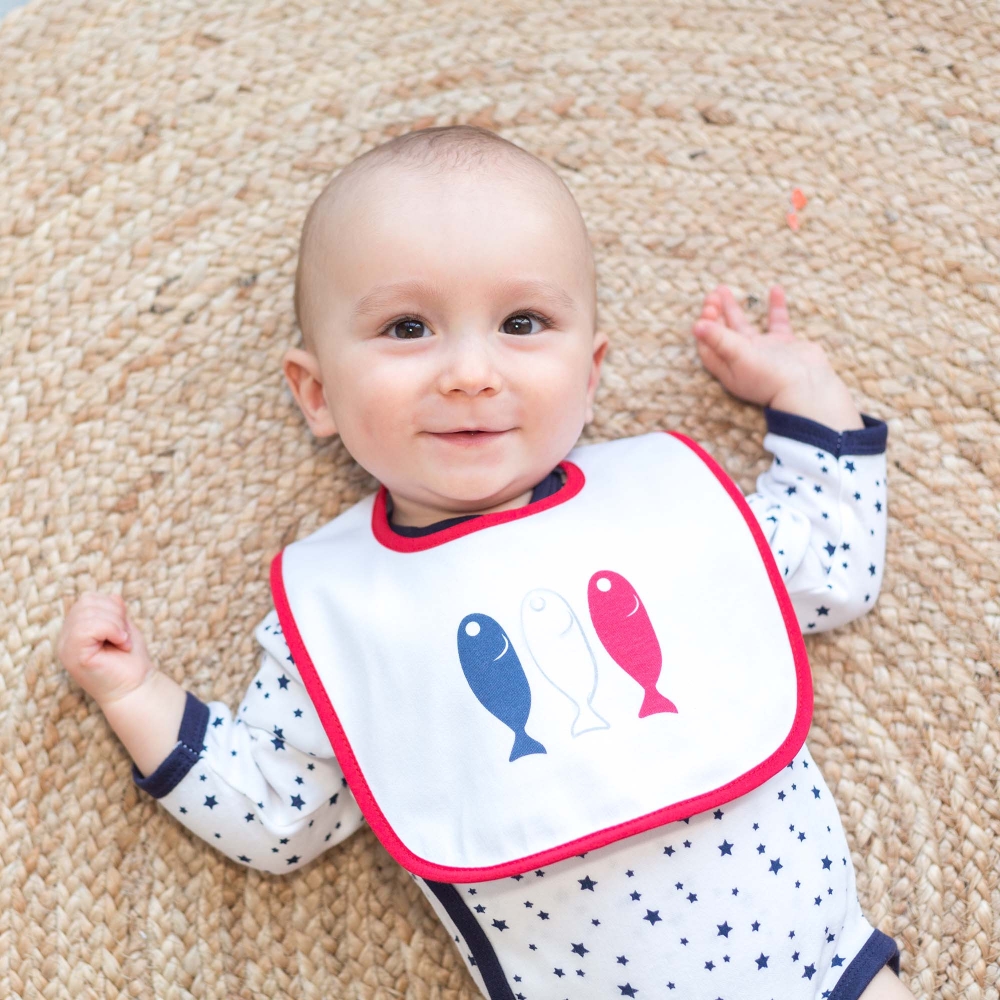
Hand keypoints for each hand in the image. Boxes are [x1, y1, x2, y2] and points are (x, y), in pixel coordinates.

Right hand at [56, 593, 156, 707]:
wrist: (136, 688)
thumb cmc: (131, 661)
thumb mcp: (124, 629)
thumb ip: (115, 612)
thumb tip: (113, 595)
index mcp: (75, 631)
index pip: (87, 600)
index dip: (111, 606)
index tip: (123, 628)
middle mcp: (66, 639)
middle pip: (86, 602)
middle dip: (114, 614)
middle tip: (124, 636)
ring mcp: (66, 648)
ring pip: (87, 613)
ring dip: (115, 624)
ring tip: (122, 641)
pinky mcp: (73, 656)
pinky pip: (87, 627)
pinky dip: (111, 630)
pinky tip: (121, 643)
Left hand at [692, 285, 862, 428]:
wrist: (808, 388)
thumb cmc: (770, 378)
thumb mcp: (739, 358)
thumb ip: (720, 340)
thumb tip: (696, 326)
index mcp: (728, 367)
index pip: (708, 344)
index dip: (705, 326)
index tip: (708, 308)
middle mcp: (743, 359)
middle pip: (723, 333)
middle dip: (715, 313)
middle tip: (713, 293)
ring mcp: (764, 352)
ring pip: (743, 326)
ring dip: (732, 308)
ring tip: (723, 289)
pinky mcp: (784, 345)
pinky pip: (777, 322)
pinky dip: (775, 306)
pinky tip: (775, 288)